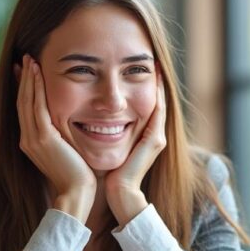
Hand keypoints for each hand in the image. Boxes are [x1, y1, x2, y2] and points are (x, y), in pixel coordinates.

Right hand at [15, 54, 95, 222]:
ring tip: (29, 59)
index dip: (25, 89)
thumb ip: (62, 137)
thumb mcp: (67, 151)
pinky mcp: (43, 138)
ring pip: (27, 101)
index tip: (27, 71)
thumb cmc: (78, 175)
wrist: (77, 193)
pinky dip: (36, 88)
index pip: (26, 109)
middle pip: (22, 102)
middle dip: (24, 79)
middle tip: (25, 58)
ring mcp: (33, 138)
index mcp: (31, 142)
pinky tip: (38, 73)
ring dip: (28, 78)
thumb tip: (68, 125)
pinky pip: (37, 106)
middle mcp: (27, 139)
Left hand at [104, 69, 167, 224]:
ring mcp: (156, 137)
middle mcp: (153, 134)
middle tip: (152, 56)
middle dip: (154, 79)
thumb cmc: (109, 172)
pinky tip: (154, 81)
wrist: (119, 194)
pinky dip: (157, 96)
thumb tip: (89, 115)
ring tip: (155, 63)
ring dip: (159, 83)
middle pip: (156, 100)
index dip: (143, 84)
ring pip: (159, 102)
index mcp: (142, 134)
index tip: (135, 64)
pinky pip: (158, 113)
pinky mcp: (154, 141)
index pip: (144, 103)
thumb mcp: (107, 145)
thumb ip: (105, 130)